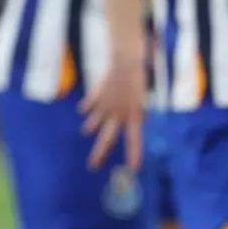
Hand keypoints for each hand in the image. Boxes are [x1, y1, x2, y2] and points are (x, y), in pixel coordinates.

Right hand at [80, 53, 145, 170]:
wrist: (126, 60)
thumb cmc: (137, 80)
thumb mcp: (141, 99)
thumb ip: (138, 113)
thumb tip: (140, 121)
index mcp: (134, 115)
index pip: (134, 139)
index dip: (134, 153)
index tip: (133, 168)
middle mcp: (118, 114)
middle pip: (107, 139)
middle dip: (99, 154)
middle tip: (92, 167)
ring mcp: (104, 106)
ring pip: (91, 125)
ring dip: (90, 128)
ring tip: (87, 131)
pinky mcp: (95, 98)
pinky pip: (86, 108)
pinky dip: (87, 109)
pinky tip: (86, 111)